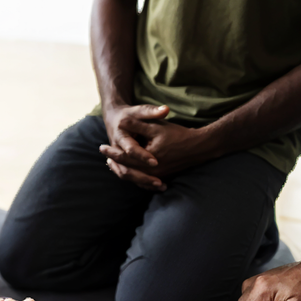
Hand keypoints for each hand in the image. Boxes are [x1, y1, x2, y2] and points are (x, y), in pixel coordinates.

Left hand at [101, 105, 217, 190]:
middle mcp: (151, 172)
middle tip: (104, 155)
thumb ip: (138, 125)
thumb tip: (121, 121)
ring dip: (121, 169)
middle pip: (126, 169)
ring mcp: (156, 177)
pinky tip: (127, 168)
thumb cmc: (178, 135)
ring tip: (111, 162)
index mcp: (148, 160)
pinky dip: (133, 175)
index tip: (101, 146)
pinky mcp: (161, 177)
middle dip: (114, 162)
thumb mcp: (156, 127)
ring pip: (133, 177)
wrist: (199, 146)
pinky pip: (142, 180)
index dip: (111, 152)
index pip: (124, 157)